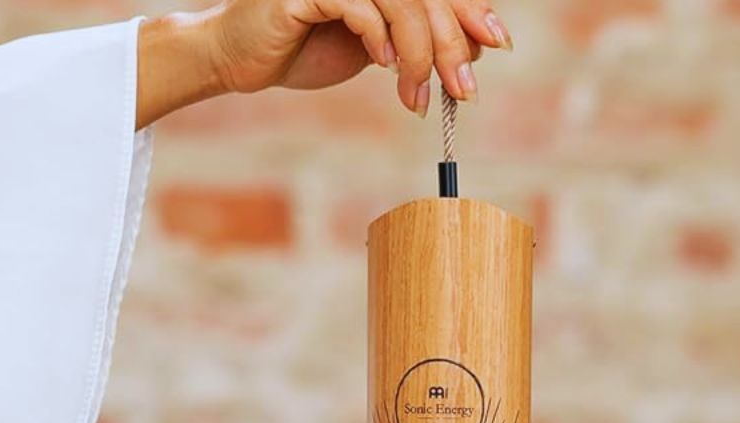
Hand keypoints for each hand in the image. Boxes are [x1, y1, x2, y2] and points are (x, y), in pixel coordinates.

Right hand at [203, 0, 511, 114]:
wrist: (241, 59)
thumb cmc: (307, 50)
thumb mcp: (377, 47)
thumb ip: (417, 39)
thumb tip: (476, 46)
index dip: (471, 10)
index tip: (498, 42)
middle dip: (452, 44)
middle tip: (463, 90)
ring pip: (402, 2)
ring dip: (419, 55)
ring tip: (416, 96)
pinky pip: (359, 6)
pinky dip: (379, 37)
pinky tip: (384, 67)